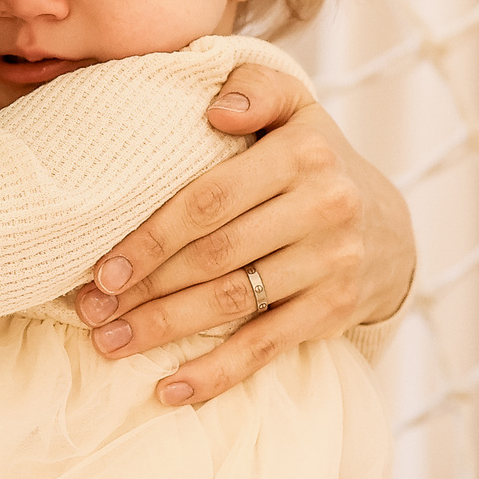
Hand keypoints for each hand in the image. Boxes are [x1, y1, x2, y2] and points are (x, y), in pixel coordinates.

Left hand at [75, 63, 414, 405]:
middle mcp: (324, 206)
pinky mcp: (335, 309)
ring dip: (164, 329)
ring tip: (110, 345)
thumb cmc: (312, 160)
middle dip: (144, 289)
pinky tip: (170, 390)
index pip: (210, 199)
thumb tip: (215, 109)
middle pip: (214, 255)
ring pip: (232, 302)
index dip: (152, 237)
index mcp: (302, 152)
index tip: (102, 268)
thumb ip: (254, 88)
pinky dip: (217, 373)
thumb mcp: (294, 107)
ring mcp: (333, 261)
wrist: (389, 224)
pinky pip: (266, 347)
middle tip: (89, 313)